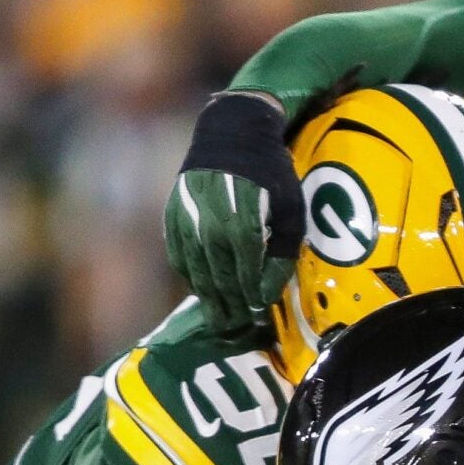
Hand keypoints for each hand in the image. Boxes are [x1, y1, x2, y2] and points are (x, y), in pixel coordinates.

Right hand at [165, 92, 302, 335]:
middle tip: (238, 330)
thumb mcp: (290, 212)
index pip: (246, 279)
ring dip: (208, 298)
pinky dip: (190, 275)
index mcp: (241, 228)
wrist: (231, 134)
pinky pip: (178, 255)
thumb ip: (280, 253)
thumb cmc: (271, 174)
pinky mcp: (173, 216)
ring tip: (220, 318)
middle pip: (218, 282)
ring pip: (196, 273)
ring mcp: (187, 222)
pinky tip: (201, 288)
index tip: (259, 319)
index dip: (253, 302)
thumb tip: (267, 292)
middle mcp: (209, 228)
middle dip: (229, 309)